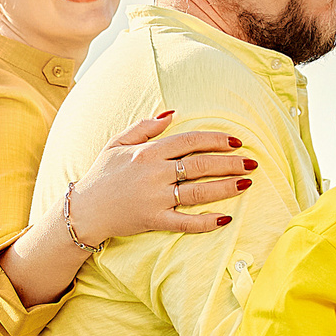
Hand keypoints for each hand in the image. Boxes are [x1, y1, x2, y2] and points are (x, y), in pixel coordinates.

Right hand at [67, 112, 255, 243]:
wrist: (84, 210)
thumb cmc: (102, 175)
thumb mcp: (117, 144)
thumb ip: (145, 127)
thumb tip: (172, 113)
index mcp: (148, 153)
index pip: (190, 141)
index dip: (216, 140)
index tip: (236, 142)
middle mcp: (154, 174)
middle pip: (200, 164)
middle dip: (230, 163)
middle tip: (252, 162)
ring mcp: (155, 199)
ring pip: (198, 191)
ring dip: (226, 187)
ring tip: (247, 183)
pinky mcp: (154, 221)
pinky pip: (186, 222)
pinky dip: (207, 221)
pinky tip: (226, 217)